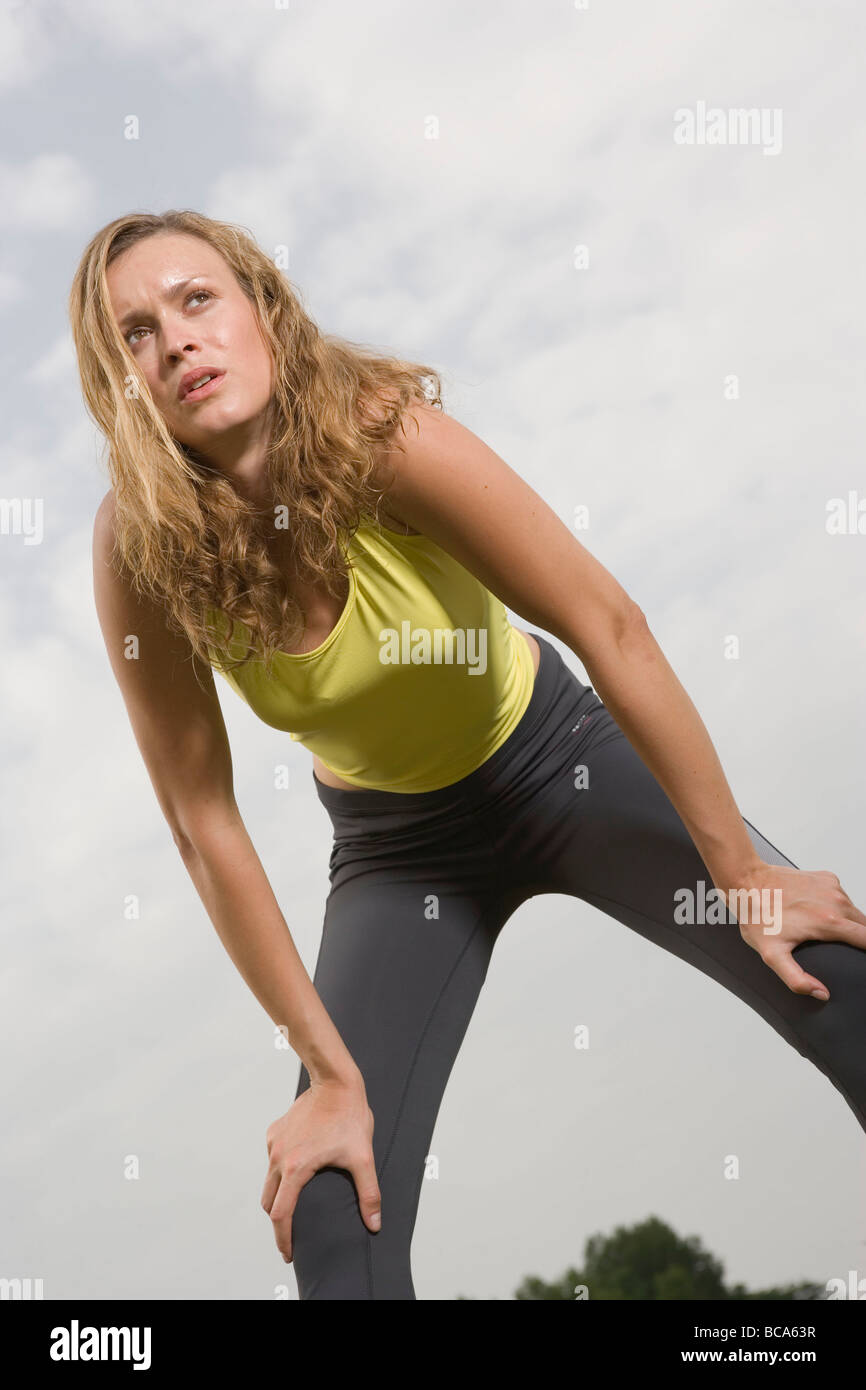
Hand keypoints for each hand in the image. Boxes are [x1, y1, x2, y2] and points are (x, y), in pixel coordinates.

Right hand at [261, 1075, 381, 1262]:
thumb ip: (369, 1193)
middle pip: (269, 1201)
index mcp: (296, 1168)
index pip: (281, 1214)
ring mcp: (274, 1143)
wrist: (335, 1082)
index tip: (289, 1252)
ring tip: (295, 1205)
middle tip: (292, 1235)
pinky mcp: (275, 1131)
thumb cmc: (350, 1117)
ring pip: (268, 1180)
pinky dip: (279, 1171)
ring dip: (278, 1196)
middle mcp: (278, 1157)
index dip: (283, 1237)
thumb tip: (374, 1223)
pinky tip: (297, 1170)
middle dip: (278, 1221)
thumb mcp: (363, 1157)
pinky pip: (272, 1159)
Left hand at [730, 862, 865, 999]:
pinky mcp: (826, 877)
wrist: (747, 882)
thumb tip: (821, 993)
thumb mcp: (772, 955)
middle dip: (860, 938)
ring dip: (848, 922)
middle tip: (841, 947)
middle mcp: (836, 901)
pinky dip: (836, 905)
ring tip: (825, 929)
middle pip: (864, 926)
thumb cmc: (758, 916)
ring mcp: (832, 887)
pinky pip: (841, 895)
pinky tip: (817, 910)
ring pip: (854, 910)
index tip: (863, 958)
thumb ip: (796, 979)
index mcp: (830, 922)